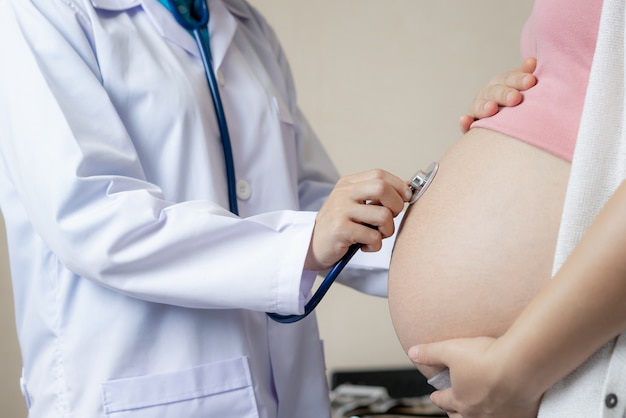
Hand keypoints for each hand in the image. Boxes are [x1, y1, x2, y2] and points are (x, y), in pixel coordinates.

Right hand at [305, 169, 410, 270]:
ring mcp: (340, 210)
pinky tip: (365, 246)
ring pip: (383, 215)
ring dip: (387, 230)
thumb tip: (408, 190)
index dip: (398, 186)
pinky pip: (373, 236)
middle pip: (382, 188)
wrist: (312, 246)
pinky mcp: (340, 229)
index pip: (380, 174)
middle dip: (396, 205)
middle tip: (389, 219)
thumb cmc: (340, 227)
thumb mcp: (354, 204)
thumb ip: (375, 196)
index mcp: (348, 183)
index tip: (405, 198)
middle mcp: (343, 193)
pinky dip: (375, 245)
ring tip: (376, 236)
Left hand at [408, 337, 541, 417]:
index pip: (443, 400)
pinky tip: (504, 411)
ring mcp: (499, 417)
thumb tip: (412, 352)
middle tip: (451, 408)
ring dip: (474, 417)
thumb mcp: (450, 349)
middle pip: (459, 417)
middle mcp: (477, 413)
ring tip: (473, 412)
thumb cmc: (485, 356)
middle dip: (453, 412)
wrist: (521, 364)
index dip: (437, 397)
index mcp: (460, 399)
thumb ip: (429, 353)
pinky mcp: (521, 415)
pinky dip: (503, 415)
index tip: (435, 395)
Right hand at [460, 57, 536, 132]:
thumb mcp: (523, 85)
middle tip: (516, 98)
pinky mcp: (471, 124)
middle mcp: (488, 93)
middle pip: (494, 92)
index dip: (519, 79)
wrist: (505, 119)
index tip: (531, 81)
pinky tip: (465, 120)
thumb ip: (526, 74)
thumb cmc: (518, 99)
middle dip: (504, 94)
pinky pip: (467, 123)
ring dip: (484, 107)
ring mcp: (478, 107)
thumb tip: (532, 61)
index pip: (509, 78)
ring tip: (492, 108)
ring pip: (479, 106)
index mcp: (502, 82)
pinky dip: (465, 121)